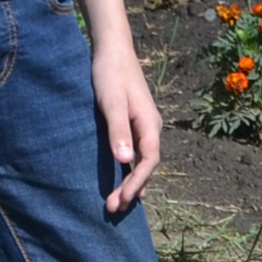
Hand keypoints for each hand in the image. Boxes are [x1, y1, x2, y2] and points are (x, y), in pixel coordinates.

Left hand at [96, 38, 162, 211]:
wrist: (113, 51)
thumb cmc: (110, 75)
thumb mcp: (112, 103)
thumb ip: (119, 131)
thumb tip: (125, 161)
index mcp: (149, 124)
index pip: (148, 160)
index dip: (136, 182)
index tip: (122, 200)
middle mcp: (151, 128)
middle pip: (147, 165)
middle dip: (132, 189)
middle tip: (113, 209)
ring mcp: (144, 126)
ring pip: (142, 161)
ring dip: (131, 183)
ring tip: (117, 203)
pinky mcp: (134, 124)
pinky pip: (137, 154)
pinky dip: (131, 171)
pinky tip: (125, 182)